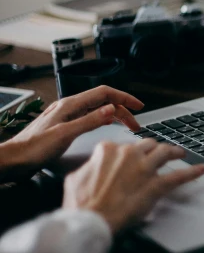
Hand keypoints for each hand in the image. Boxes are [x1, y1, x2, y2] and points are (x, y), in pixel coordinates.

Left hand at [0, 86, 143, 179]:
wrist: (15, 159)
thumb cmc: (35, 148)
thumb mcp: (66, 134)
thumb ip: (90, 121)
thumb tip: (111, 109)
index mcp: (71, 105)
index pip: (104, 93)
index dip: (123, 98)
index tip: (138, 105)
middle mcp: (69, 107)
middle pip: (102, 102)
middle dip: (122, 110)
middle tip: (135, 124)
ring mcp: (67, 116)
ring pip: (97, 110)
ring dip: (114, 116)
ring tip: (127, 127)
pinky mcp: (65, 125)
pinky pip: (89, 118)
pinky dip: (103, 121)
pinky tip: (107, 127)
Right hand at [63, 139, 203, 233]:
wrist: (91, 220)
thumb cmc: (81, 204)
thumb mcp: (76, 178)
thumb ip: (88, 167)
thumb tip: (91, 167)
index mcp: (108, 150)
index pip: (123, 145)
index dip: (128, 153)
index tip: (131, 157)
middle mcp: (129, 154)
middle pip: (147, 145)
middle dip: (153, 149)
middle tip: (158, 154)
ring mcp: (144, 168)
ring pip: (165, 152)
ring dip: (174, 152)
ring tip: (180, 153)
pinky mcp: (156, 185)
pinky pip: (179, 176)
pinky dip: (192, 172)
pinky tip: (201, 169)